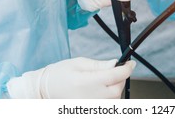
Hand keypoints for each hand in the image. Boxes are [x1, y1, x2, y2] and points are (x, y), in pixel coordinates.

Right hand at [7, 57, 136, 98]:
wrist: (43, 92)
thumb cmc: (58, 76)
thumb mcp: (78, 63)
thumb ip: (99, 65)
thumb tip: (115, 63)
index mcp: (88, 82)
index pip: (116, 75)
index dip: (127, 68)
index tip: (131, 64)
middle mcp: (91, 98)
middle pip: (118, 89)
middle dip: (120, 78)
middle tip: (114, 70)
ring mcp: (91, 108)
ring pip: (115, 100)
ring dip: (115, 89)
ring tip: (103, 81)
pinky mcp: (90, 112)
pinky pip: (107, 107)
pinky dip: (109, 99)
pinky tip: (101, 91)